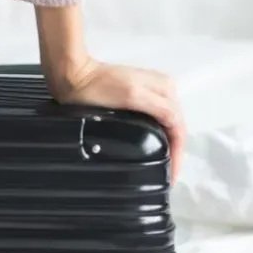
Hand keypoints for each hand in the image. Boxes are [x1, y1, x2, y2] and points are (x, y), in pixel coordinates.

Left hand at [48, 57, 185, 181]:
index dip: (178, 154)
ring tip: (163, 168)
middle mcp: (163, 90)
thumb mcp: (133, 95)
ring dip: (168, 145)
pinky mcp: (136, 99)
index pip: (179, 127)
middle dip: (176, 152)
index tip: (172, 176)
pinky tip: (152, 150)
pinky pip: (153, 121)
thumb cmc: (97, 87)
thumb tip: (176, 125)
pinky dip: (156, 137)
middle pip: (175, 126)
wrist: (73, 76)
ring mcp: (150, 94)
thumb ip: (159, 108)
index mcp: (166, 88)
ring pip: (166, 125)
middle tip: (168, 176)